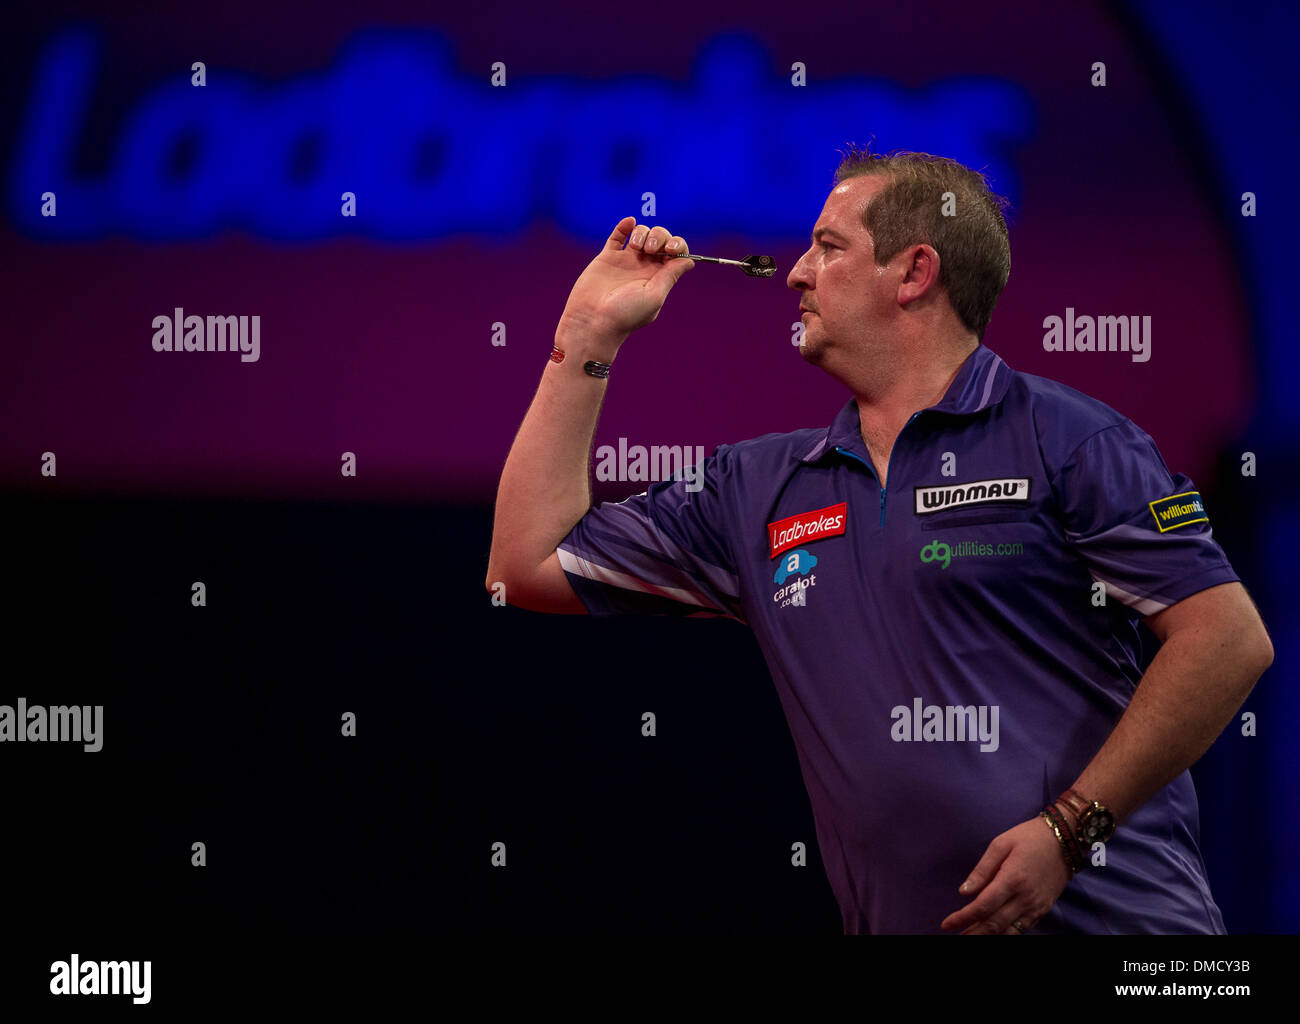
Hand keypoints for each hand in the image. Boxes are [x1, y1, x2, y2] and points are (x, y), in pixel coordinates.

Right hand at [556, 217, 694, 349]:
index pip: (676, 254)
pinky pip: (618, 235)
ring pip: (641, 233)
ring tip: (634, 247)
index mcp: (659, 278)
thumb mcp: (654, 296)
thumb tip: (689, 261)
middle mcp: (644, 267)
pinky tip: (629, 223)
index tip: (670, 249)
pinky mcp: (607, 257)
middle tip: (650, 250)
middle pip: (660, 239)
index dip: (677, 245)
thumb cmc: (625, 315)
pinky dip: (625, 226)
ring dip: (642, 232)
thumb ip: (671, 275)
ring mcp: (625, 261)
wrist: (593, 321)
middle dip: (659, 236)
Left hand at [940, 815, 1072, 933]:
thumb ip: (982, 870)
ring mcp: (1036, 907)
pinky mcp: (1043, 910)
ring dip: (989, 937)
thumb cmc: (1029, 837)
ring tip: (971, 937)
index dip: (963, 918)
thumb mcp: (1001, 844)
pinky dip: (1006, 934)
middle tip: (956, 935)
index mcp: (1012, 879)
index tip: (946, 924)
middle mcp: (1025, 898)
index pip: (983, 906)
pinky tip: (994, 933)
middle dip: (973, 933)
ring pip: (1009, 932)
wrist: (1064, 840)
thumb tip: (964, 892)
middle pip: (994, 924)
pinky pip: (1023, 929)